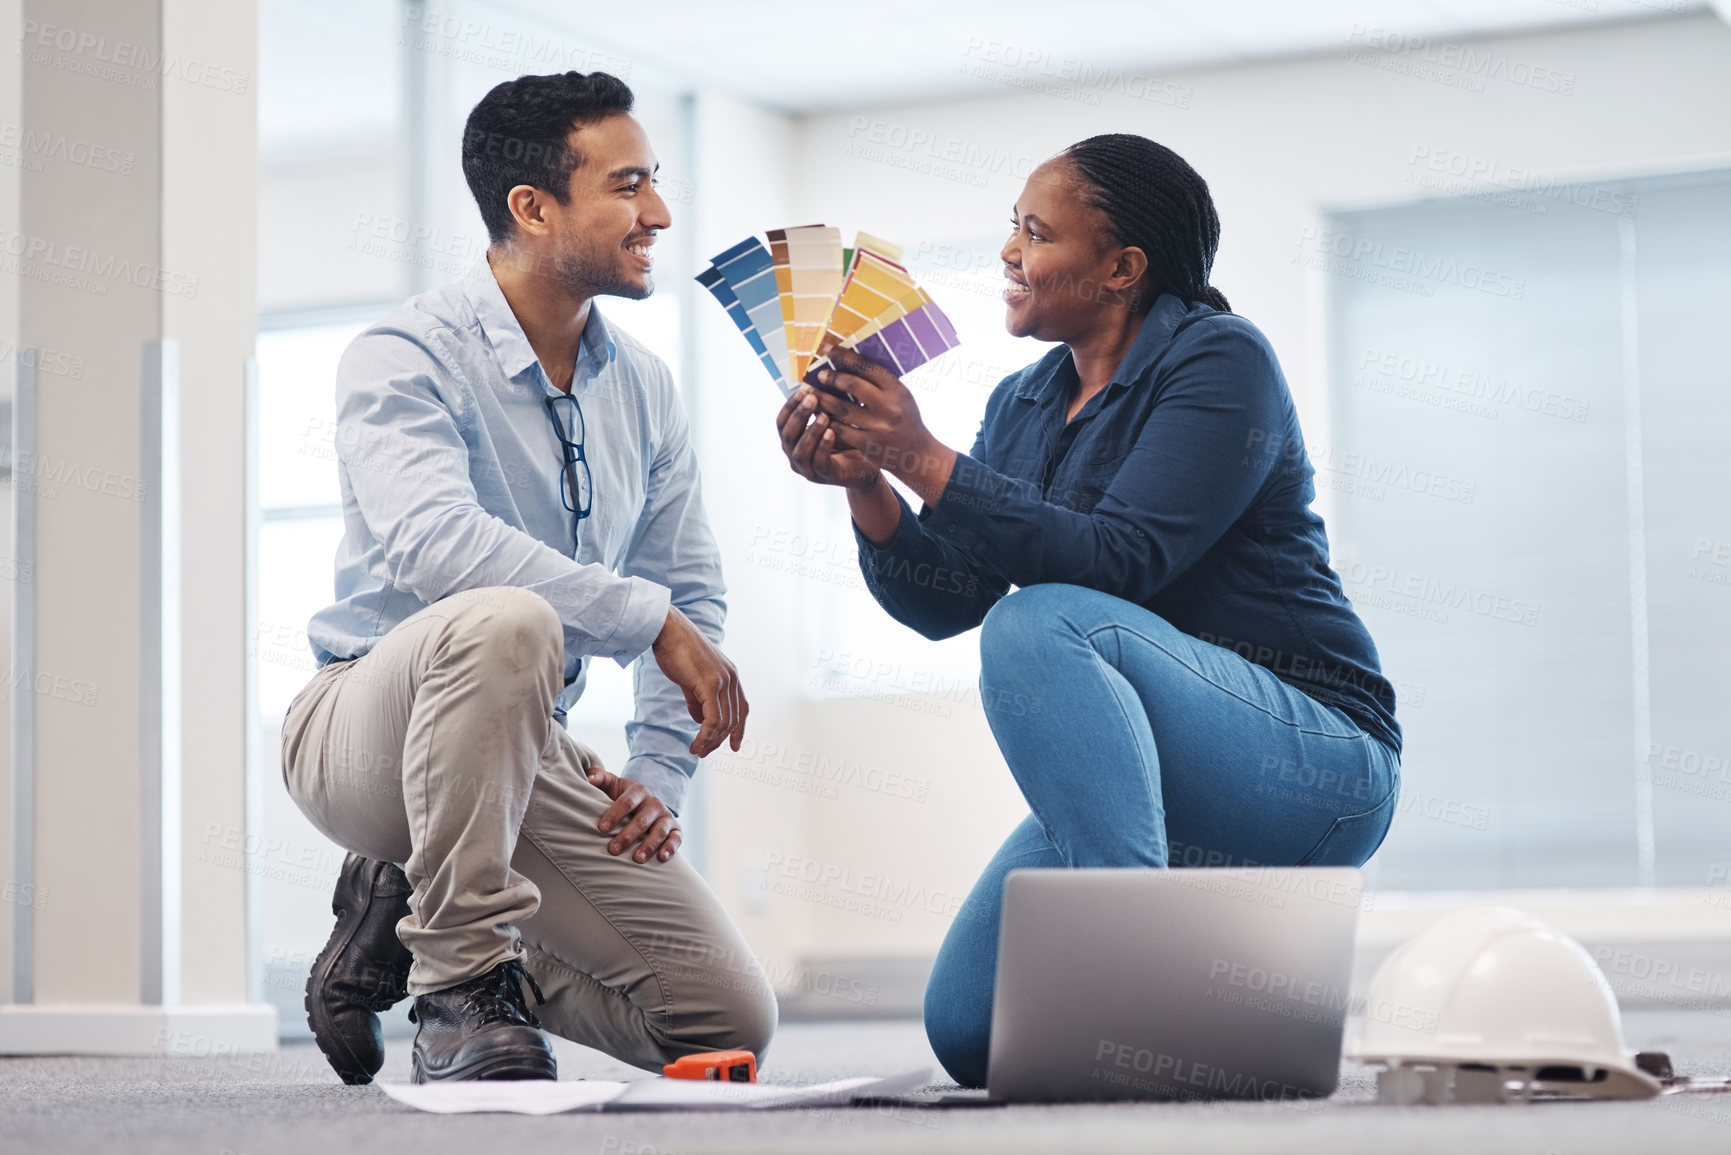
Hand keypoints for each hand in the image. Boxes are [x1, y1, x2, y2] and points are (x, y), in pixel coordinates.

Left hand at [587, 766, 680, 862]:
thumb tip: (589, 779)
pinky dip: (671, 847)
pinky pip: (676, 838)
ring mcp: (666, 816)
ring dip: (649, 845)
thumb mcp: (612, 784)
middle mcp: (655, 803)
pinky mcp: (675, 829)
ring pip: (660, 830)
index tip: (602, 828)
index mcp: (639, 791)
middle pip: (643, 819)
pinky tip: (662, 857)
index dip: (615, 814)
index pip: (628, 801)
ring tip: (637, 859)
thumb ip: (599, 777)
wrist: (645, 803)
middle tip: (613, 849)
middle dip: (628, 835)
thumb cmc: (622, 796)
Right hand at [650, 606, 746, 756]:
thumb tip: (699, 720)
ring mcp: (723, 680)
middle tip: (702, 752)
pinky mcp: (710, 683)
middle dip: (719, 740)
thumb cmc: (675, 649)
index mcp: (730, 675)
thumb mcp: (691, 678)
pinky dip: (706, 734)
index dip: (739, 730)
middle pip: (733, 719)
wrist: (667, 630)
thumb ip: (697, 699)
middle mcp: (732, 678)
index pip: (741, 709)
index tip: (734, 747)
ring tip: (697, 750)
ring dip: (710, 741)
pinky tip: (697, 743)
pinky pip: (713, 718)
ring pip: (724, 722)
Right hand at [775, 385, 882, 490]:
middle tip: (813, 398)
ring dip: (811, 432)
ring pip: (799, 451)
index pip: (782, 421)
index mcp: (793, 440)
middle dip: (799, 415)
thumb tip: (825, 373)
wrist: (868, 465)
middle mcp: (794, 455)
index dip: (790, 405)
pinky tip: (832, 432)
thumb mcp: (834, 419)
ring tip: (824, 416)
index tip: (803, 389)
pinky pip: (819, 462)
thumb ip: (825, 403)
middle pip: (787, 435)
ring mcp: (808, 469)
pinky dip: (823, 446)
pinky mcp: (824, 477)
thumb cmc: (848, 439)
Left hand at [810, 349, 956, 505]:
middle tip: (821, 375)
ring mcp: (877, 427)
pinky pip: (840, 430)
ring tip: (813, 393)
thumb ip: (880, 382)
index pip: (868, 367)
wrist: (916, 453)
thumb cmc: (905, 419)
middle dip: (832, 377)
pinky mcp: (867, 444)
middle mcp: (888, 407)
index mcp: (897, 390)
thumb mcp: (901, 396)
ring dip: (824, 399)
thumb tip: (849, 362)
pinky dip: (827, 421)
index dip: (845, 356)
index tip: (829, 351)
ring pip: (841, 409)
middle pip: (852, 385)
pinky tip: (819, 415)